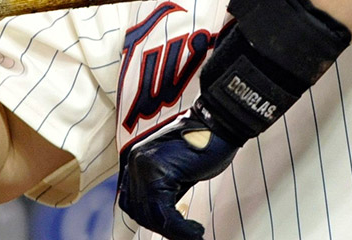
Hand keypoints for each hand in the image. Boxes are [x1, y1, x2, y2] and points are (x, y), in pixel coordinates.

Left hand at [118, 114, 236, 239]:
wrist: (219, 122)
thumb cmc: (204, 145)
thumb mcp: (177, 170)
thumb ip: (164, 189)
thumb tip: (162, 219)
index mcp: (136, 160)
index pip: (132, 202)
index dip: (151, 220)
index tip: (172, 229)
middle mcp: (135, 161)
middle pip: (139, 210)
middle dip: (163, 228)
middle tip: (187, 235)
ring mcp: (145, 165)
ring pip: (151, 215)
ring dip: (173, 232)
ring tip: (194, 235)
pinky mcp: (160, 171)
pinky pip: (165, 213)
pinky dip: (180, 228)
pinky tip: (196, 231)